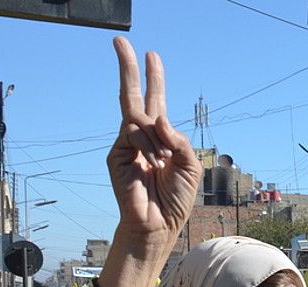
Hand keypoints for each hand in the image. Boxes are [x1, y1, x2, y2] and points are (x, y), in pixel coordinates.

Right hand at [107, 38, 200, 242]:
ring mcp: (126, 145)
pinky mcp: (116, 154)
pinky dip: (149, 146)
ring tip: (163, 166)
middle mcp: (141, 137)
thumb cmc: (176, 198)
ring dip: (158, 141)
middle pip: (132, 96)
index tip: (151, 55)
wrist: (159, 224)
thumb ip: (179, 139)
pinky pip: (133, 135)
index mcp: (161, 138)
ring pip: (141, 121)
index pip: (155, 102)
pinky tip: (155, 165)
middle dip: (129, 68)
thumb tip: (158, 118)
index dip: (153, 79)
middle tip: (122, 42)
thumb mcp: (190, 165)